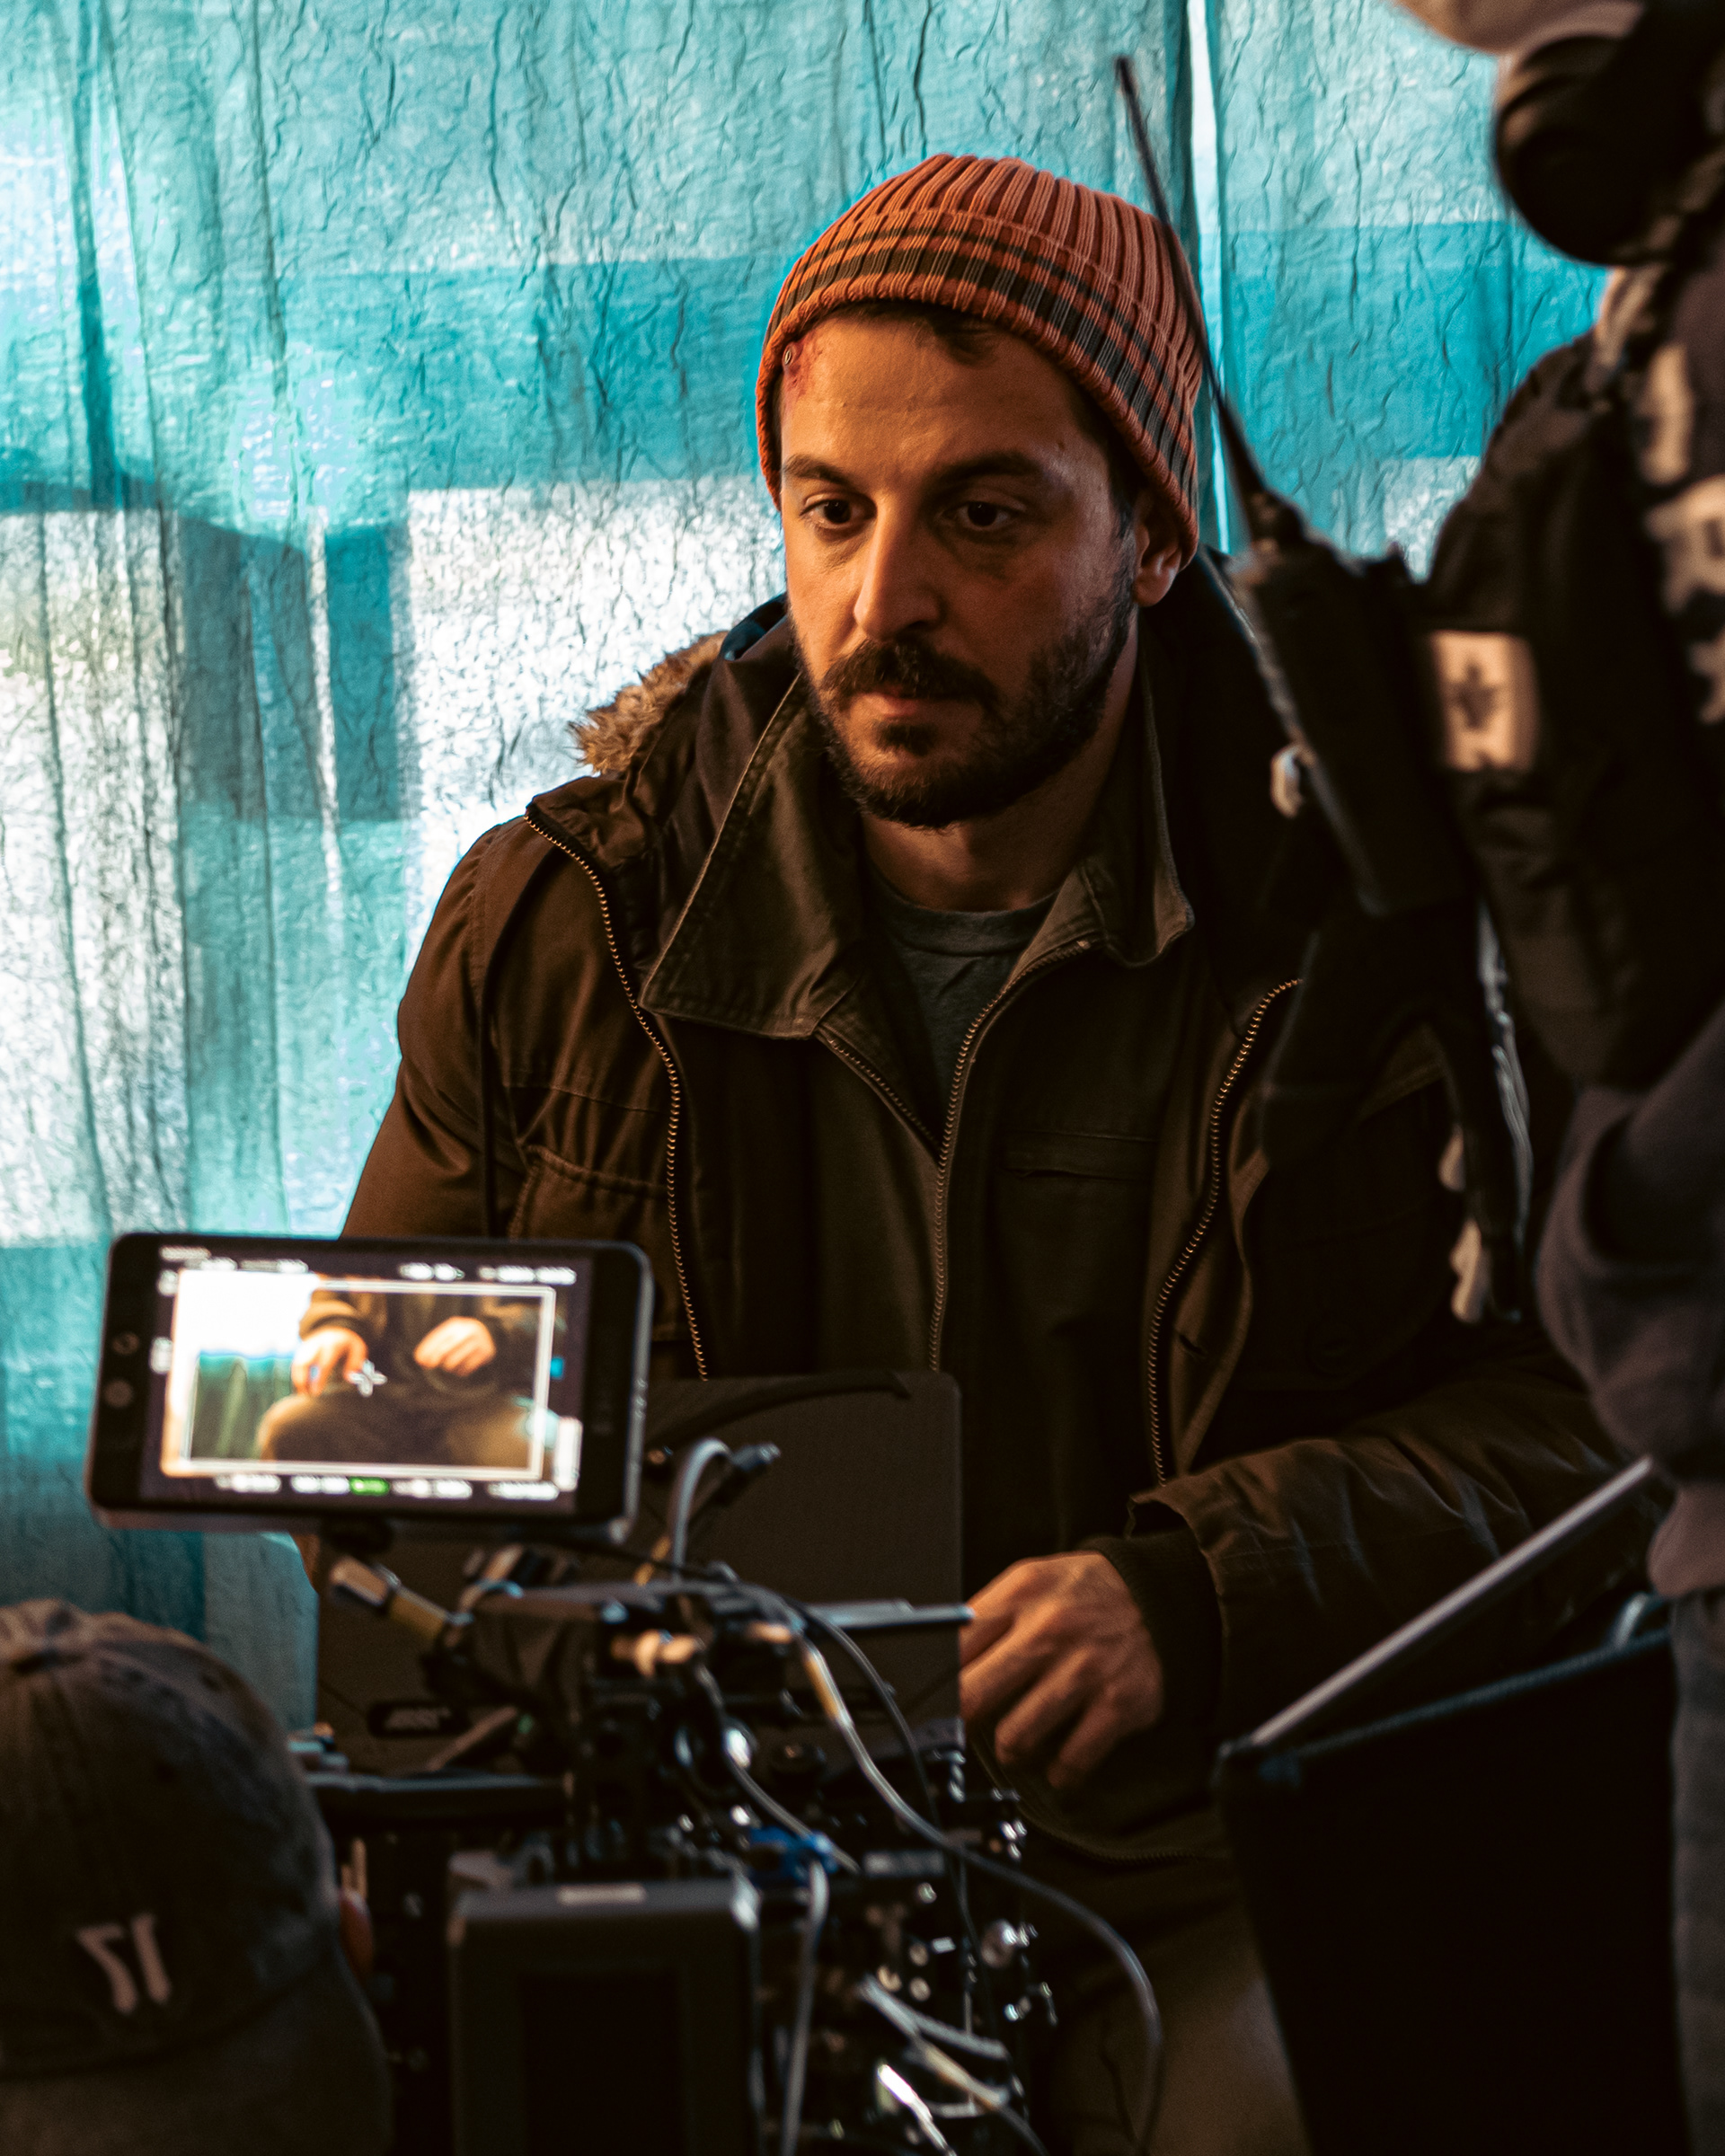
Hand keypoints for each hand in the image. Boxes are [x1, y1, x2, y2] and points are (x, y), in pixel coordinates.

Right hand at [291, 1327, 370, 1396]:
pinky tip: (300, 1388)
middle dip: (301, 1380)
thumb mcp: (358, 1349)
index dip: (319, 1379)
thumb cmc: (349, 1343)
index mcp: (332, 1344)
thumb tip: (348, 1378)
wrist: (338, 1327)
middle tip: (305, 1395)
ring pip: (296, 1364)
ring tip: (302, 1394)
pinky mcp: (301, 1349)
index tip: (316, 1393)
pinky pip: (295, 1365)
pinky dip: (296, 1377)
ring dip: (297, 1380)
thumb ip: (355, 1362)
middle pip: (303, 1362)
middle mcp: (316, 1344)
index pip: (324, 1363)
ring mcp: (307, 1346)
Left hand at [414, 1317, 496, 1376]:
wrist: (491, 1333)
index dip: (427, 1349)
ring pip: (455, 1360)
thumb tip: (420, 1359)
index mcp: (456, 1324)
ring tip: (448, 1366)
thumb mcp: (451, 1334)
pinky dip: (461, 1371)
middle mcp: (467, 1331)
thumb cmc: (463, 1336)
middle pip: (445, 1349)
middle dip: (434, 1359)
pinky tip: (460, 1369)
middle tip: (429, 1366)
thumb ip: (436, 1344)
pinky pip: (466, 1367)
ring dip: (448, 1366)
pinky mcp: (485, 1353)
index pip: (438, 1337)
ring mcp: (477, 1341)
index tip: (419, 1360)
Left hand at [959, 1552, 1164, 1792]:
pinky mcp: (1117, 1705)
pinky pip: (1070, 1762)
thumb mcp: (1032, 1581)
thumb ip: (988, 1615)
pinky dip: (1058, 1773)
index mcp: (1020, 1596)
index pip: (954, 1650)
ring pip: (1015, 1739)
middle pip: (973, 1698)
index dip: (937, 1685)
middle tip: (966, 1731)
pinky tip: (1056, 1762)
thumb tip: (941, 1660)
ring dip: (1010, 1752)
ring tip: (1016, 1744)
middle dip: (961, 1725)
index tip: (935, 1704)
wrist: (1162, 1594)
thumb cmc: (1087, 1593)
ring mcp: (1083, 1670)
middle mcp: (1049, 1631)